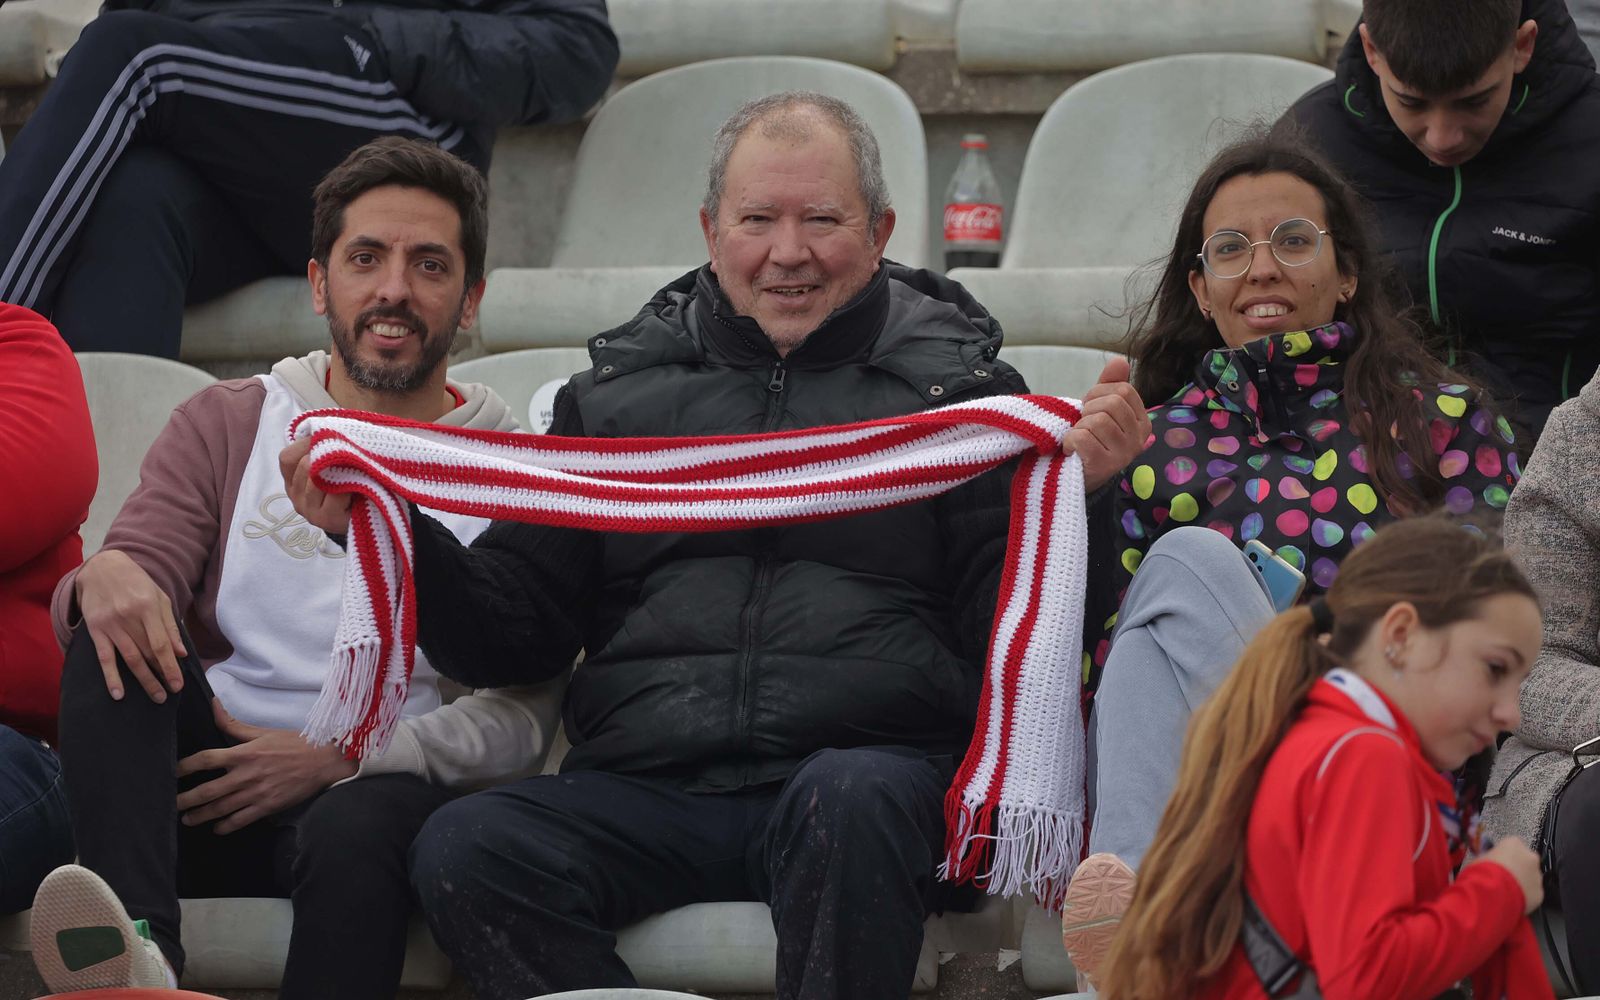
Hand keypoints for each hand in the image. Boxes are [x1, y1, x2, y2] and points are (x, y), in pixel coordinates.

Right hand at [74, 550, 185, 702]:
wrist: (101, 567)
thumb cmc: (136, 582)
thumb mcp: (159, 597)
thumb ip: (170, 625)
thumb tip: (181, 653)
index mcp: (148, 607)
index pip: (161, 644)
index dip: (171, 666)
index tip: (179, 684)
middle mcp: (128, 617)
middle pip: (147, 654)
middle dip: (160, 676)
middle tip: (170, 695)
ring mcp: (110, 624)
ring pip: (129, 658)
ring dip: (143, 680)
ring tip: (155, 696)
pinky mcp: (94, 629)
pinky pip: (104, 657)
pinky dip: (111, 677)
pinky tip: (118, 694)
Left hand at [175, 699, 357, 833]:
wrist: (324, 762)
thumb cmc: (294, 744)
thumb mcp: (263, 731)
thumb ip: (233, 724)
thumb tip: (213, 705)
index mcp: (244, 753)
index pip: (206, 760)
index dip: (185, 767)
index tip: (173, 773)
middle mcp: (247, 774)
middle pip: (208, 790)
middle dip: (186, 800)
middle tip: (171, 804)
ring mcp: (257, 792)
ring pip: (221, 808)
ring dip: (201, 815)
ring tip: (188, 819)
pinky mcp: (268, 806)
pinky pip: (240, 820)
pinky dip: (226, 826)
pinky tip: (217, 827)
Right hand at [279, 437, 351, 534]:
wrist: (373, 513)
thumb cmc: (353, 482)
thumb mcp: (334, 461)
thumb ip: (323, 446)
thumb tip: (322, 429)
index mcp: (293, 481)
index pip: (287, 458)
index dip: (306, 444)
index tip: (328, 438)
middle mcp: (296, 497)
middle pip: (303, 466)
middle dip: (327, 456)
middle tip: (348, 452)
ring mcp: (309, 511)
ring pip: (317, 479)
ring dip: (339, 470)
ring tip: (356, 468)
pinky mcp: (325, 519)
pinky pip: (334, 493)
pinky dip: (348, 484)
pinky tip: (358, 484)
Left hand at [1065, 357, 1150, 491]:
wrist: (1077, 471)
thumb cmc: (1090, 436)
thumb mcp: (1101, 406)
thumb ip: (1110, 383)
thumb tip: (1120, 360)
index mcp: (1142, 421)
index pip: (1124, 390)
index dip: (1100, 393)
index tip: (1091, 407)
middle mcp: (1139, 439)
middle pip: (1112, 403)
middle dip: (1089, 409)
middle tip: (1083, 423)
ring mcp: (1124, 454)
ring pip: (1097, 421)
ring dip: (1079, 426)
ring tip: (1080, 438)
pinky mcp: (1104, 466)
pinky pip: (1082, 437)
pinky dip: (1070, 440)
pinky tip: (1073, 450)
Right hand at [1478, 836, 1543, 913]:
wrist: (1492, 894)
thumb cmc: (1483, 874)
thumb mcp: (1478, 858)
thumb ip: (1488, 857)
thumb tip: (1487, 860)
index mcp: (1514, 843)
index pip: (1512, 844)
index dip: (1504, 853)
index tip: (1497, 860)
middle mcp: (1529, 857)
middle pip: (1525, 860)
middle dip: (1517, 866)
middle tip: (1503, 875)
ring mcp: (1537, 876)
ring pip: (1531, 877)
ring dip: (1521, 881)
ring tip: (1505, 889)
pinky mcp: (1539, 893)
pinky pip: (1533, 892)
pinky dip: (1525, 895)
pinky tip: (1512, 898)